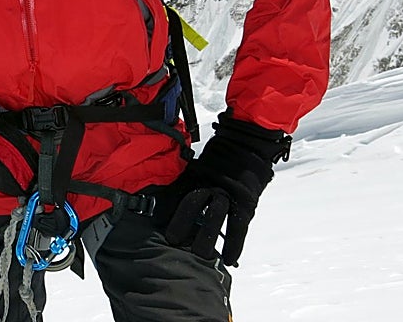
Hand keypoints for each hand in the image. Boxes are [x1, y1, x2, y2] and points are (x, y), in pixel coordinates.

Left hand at [157, 111, 290, 266]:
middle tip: (171, 240)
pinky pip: (238, 227)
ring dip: (206, 238)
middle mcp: (210, 185)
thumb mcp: (196, 164)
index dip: (167, 208)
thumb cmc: (220, 154)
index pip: (177, 193)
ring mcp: (228, 194)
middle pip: (192, 205)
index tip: (156, 222)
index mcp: (196, 174)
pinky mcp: (245, 204)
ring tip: (199, 255)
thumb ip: (183, 178)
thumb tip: (161, 197)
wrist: (247, 144)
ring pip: (214, 218)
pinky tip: (230, 259)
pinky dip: (234, 244)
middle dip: (182, 224)